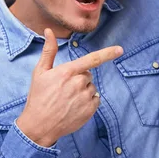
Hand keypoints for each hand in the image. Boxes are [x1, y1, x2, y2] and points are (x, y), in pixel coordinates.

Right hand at [17, 28, 122, 146]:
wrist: (39, 126)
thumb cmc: (38, 97)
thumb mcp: (40, 72)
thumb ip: (49, 51)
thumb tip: (49, 31)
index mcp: (67, 72)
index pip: (92, 60)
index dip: (107, 54)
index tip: (120, 50)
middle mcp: (78, 83)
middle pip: (88, 74)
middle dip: (79, 78)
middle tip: (64, 89)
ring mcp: (85, 98)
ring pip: (92, 87)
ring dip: (83, 91)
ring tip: (67, 99)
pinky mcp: (90, 110)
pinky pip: (95, 99)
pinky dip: (88, 102)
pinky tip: (74, 107)